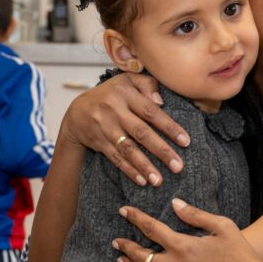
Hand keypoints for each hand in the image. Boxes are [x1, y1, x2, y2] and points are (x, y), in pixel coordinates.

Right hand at [63, 73, 189, 185]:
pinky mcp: (98, 142)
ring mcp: (105, 127)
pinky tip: (142, 181)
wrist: (77, 111)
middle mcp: (114, 110)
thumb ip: (147, 84)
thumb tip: (161, 101)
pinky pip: (115, 158)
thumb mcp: (128, 80)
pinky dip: (128, 170)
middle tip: (178, 167)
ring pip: (128, 149)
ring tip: (159, 181)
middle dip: (161, 151)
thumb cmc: (112, 95)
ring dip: (144, 166)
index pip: (151, 112)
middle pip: (141, 133)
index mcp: (125, 93)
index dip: (169, 127)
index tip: (186, 141)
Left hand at [113, 199, 262, 261]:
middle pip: (141, 256)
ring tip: (122, 260)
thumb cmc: (240, 254)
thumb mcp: (223, 226)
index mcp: (183, 246)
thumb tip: (176, 204)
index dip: (135, 217)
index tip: (124, 211)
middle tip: (116, 241)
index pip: (150, 228)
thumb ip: (196, 215)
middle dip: (126, 246)